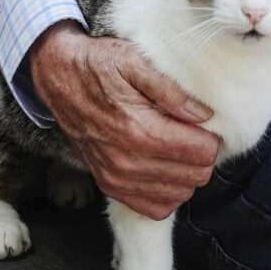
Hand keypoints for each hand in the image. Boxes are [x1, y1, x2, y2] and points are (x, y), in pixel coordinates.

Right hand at [26, 20, 219, 219]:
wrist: (60, 79)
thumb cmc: (99, 66)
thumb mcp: (135, 61)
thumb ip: (172, 89)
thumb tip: (202, 115)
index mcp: (140, 130)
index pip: (202, 153)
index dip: (211, 138)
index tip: (203, 125)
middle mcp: (128, 162)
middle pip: (195, 177)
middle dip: (202, 156)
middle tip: (193, 135)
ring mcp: (117, 179)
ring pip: (179, 195)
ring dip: (186, 174)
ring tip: (178, 149)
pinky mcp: (109, 186)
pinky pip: (154, 208)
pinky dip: (167, 193)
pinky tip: (165, 169)